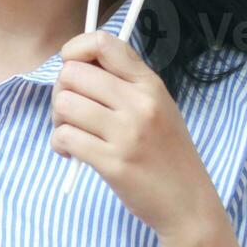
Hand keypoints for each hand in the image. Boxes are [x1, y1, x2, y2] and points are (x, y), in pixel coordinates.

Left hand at [49, 30, 219, 245]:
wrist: (188, 203)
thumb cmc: (167, 154)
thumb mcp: (159, 107)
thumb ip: (125, 84)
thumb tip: (77, 65)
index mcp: (150, 84)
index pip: (103, 43)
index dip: (75, 49)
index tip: (70, 65)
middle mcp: (139, 103)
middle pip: (72, 73)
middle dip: (60, 90)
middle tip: (70, 111)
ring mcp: (126, 133)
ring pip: (64, 103)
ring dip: (58, 119)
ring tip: (72, 133)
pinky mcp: (113, 163)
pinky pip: (65, 137)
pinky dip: (60, 144)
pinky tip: (71, 153)